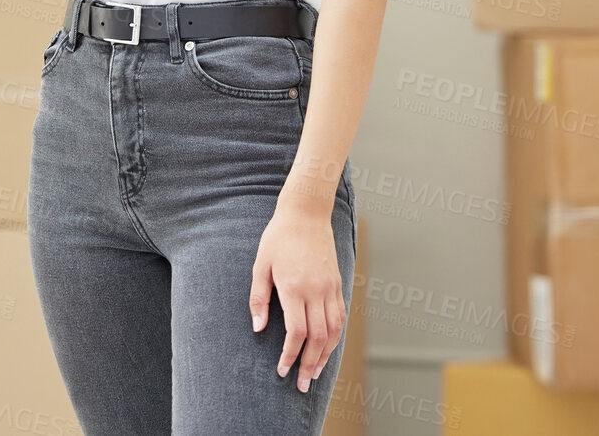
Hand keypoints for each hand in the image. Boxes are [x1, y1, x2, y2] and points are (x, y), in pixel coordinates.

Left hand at [249, 198, 344, 393]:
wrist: (306, 213)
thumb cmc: (278, 238)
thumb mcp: (261, 265)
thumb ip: (259, 299)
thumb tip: (258, 329)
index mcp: (294, 288)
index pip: (296, 333)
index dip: (290, 356)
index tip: (282, 371)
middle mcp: (316, 291)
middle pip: (317, 338)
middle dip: (309, 364)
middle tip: (302, 384)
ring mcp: (330, 288)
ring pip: (334, 331)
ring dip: (326, 355)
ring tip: (316, 372)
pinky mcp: (338, 283)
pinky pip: (341, 316)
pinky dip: (336, 336)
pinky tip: (328, 348)